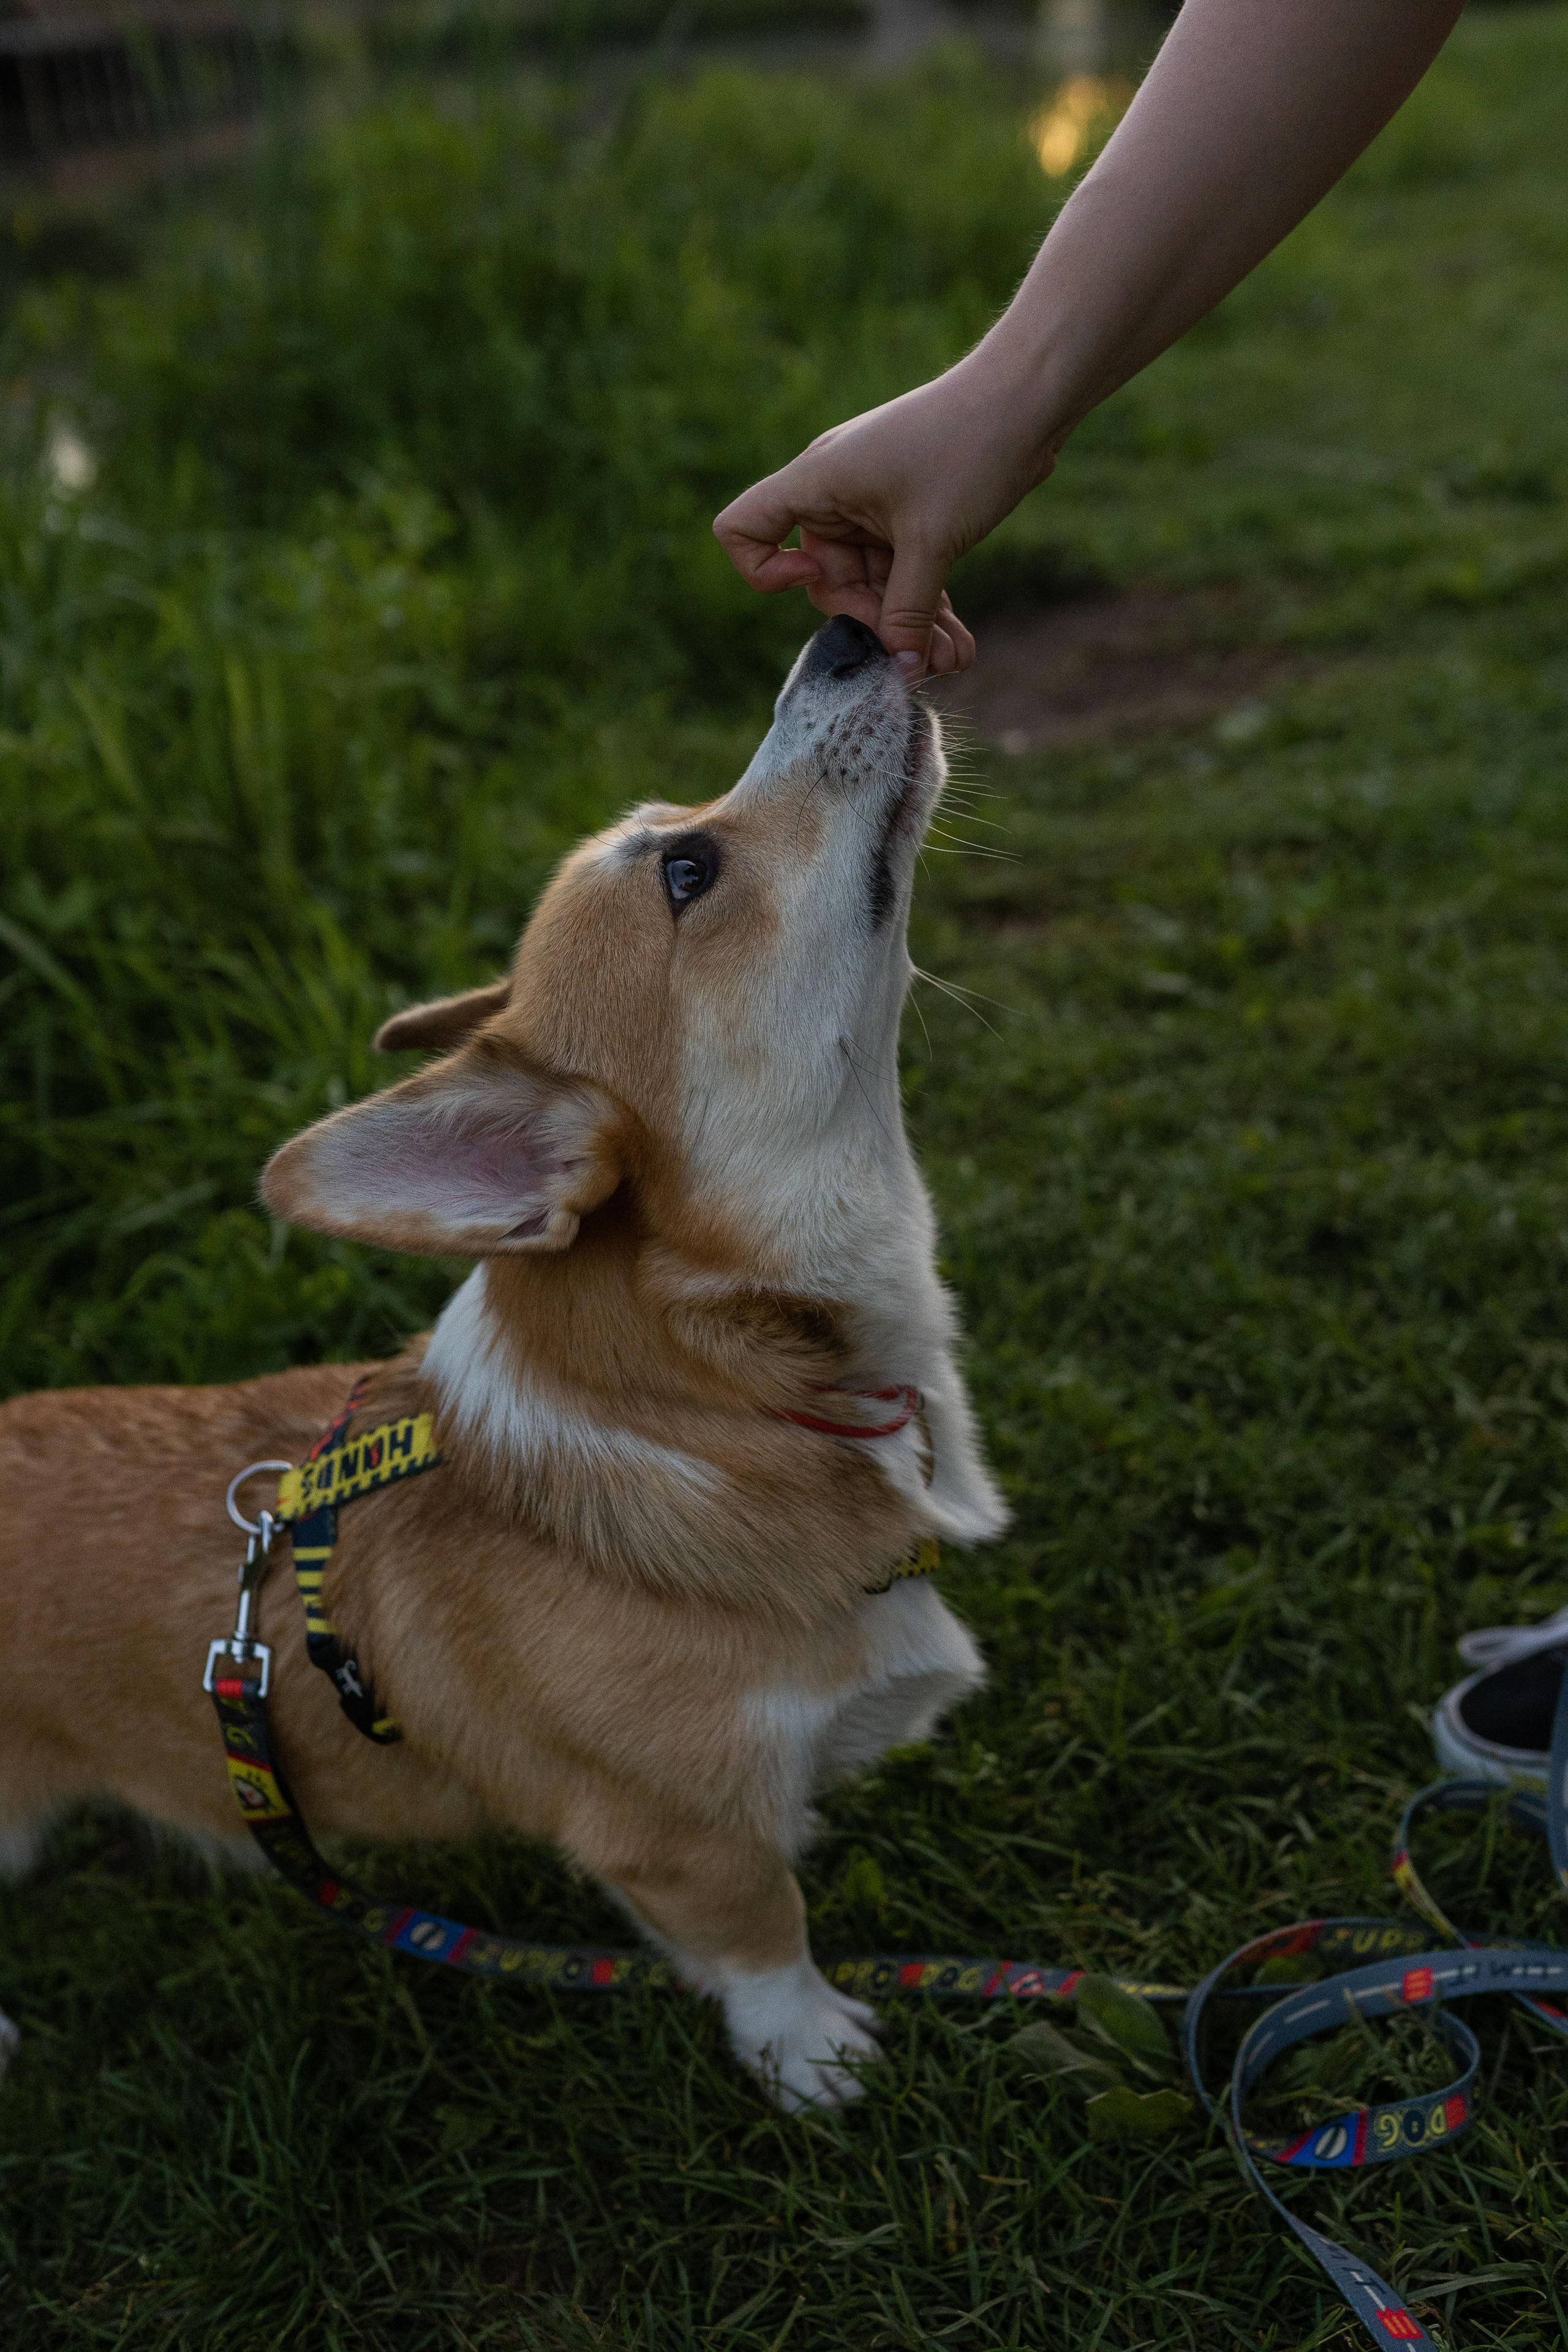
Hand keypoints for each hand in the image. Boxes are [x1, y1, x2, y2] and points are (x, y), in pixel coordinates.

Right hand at [713, 357, 1054, 679]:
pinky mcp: (910, 515)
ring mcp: (873, 505)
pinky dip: (926, 607)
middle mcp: (836, 494)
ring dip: (910, 626)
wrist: (1030, 396)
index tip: (816, 579)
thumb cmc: (970, 449)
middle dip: (874, 624)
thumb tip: (899, 672)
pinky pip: (904, 574)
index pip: (743, 527)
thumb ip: (906, 611)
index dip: (764, 570)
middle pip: (826, 580)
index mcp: (818, 482)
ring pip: (874, 585)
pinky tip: (959, 644)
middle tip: (923, 660)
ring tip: (954, 660)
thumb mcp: (932, 541)